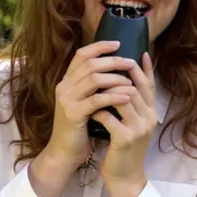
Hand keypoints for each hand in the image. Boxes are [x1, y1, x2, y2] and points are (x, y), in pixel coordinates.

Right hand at [46, 40, 135, 170]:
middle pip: (90, 64)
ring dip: (115, 78)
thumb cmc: (80, 128)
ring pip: (93, 79)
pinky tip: (127, 97)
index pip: (82, 55)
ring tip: (131, 81)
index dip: (100, 46)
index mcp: (67, 82)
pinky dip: (114, 96)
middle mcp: (64, 87)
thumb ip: (93, 87)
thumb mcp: (84, 102)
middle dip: (113, 61)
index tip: (118, 43)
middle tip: (130, 62)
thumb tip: (115, 69)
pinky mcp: (73, 114)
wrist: (65, 152)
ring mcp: (67, 100)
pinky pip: (97, 100)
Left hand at [91, 52, 156, 196]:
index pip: (149, 85)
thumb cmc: (123, 149)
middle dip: (121, 73)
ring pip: (124, 98)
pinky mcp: (125, 139)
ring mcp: (138, 128)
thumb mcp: (131, 125)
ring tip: (93, 84)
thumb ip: (130, 106)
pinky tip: (91, 110)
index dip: (145, 68)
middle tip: (106, 63)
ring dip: (107, 89)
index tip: (140, 52)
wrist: (125, 178)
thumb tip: (122, 84)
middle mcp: (149, 118)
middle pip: (136, 87)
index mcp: (151, 113)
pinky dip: (99, 111)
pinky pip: (110, 117)